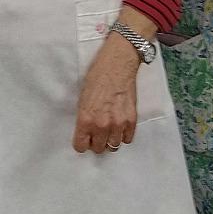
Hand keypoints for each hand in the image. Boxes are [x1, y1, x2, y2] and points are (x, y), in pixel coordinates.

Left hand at [72, 34, 140, 153]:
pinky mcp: (132, 119)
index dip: (82, 142)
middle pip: (98, 149)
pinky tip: (120, 127)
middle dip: (96, 142)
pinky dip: (124, 135)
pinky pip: (127, 139)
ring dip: (110, 140)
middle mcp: (101, 124)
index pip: (80, 146)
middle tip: (97, 133)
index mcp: (85, 119)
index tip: (85, 138)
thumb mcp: (82, 98)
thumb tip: (86, 131)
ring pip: (113, 146)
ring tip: (109, 130)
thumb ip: (84, 118)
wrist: (117, 64)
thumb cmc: (97, 76)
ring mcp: (118, 123)